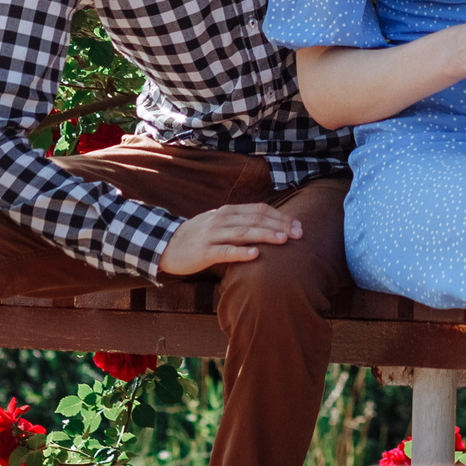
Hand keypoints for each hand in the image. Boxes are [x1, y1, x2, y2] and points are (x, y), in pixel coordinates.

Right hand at [159, 203, 301, 275]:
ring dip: (265, 235)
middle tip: (299, 233)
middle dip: (279, 225)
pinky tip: (256, 255)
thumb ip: (241, 223)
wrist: (166, 246)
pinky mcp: (204, 252)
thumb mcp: (220, 224)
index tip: (298, 225)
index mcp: (228, 211)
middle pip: (255, 219)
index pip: (259, 210)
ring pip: (243, 233)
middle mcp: (221, 219)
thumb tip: (270, 226)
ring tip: (284, 240)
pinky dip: (241, 252)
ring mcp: (212, 235)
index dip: (280, 216)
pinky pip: (225, 251)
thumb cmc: (198, 237)